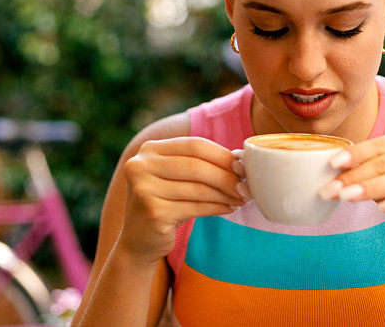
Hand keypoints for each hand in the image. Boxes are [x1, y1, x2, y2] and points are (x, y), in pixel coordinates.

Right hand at [118, 137, 249, 264]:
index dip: (221, 154)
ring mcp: (144, 190)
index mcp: (149, 150)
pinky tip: (228, 208)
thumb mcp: (175, 177)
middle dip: (227, 176)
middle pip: (197, 166)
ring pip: (198, 188)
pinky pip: (195, 207)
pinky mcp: (153, 213)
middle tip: (246, 186)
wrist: (138, 240)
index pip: (194, 144)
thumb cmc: (165, 202)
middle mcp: (141, 166)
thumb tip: (240, 160)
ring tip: (241, 199)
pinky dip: (216, 208)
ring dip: (225, 194)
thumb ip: (199, 164)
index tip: (242, 166)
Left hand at [318, 129, 384, 247]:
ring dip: (370, 189)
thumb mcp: (383, 177)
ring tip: (347, 198)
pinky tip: (382, 209)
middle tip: (331, 189)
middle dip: (355, 176)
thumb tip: (332, 168)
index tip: (331, 164)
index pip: (379, 144)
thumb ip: (365, 169)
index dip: (355, 153)